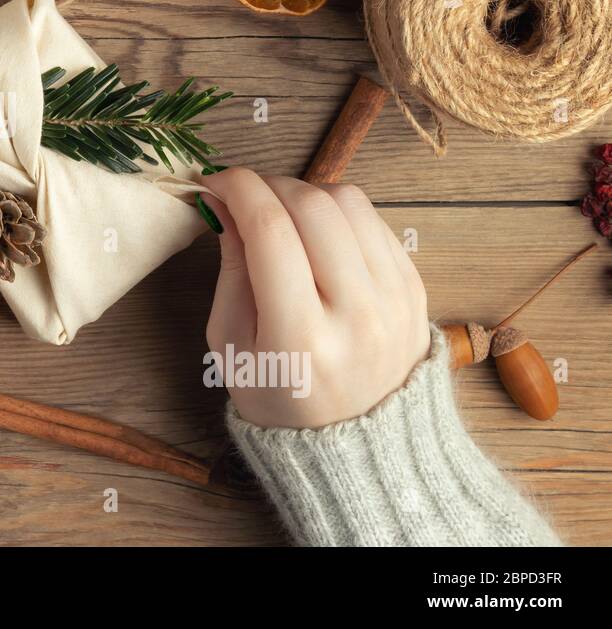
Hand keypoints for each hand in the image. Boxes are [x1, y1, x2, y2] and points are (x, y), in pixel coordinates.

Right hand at [201, 168, 429, 428]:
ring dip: (304, 192)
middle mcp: (356, 314)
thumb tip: (225, 203)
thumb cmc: (280, 397)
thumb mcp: (232, 345)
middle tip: (243, 196)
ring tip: (280, 213)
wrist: (362, 445)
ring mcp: (394, 299)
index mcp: (299, 337)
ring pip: (347, 201)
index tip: (213, 182)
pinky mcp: (414, 288)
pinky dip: (336, 212)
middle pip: (311, 206)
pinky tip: (315, 233)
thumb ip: (231, 270)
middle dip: (267, 184)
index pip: (269, 231)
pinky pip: (374, 220)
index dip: (237, 189)